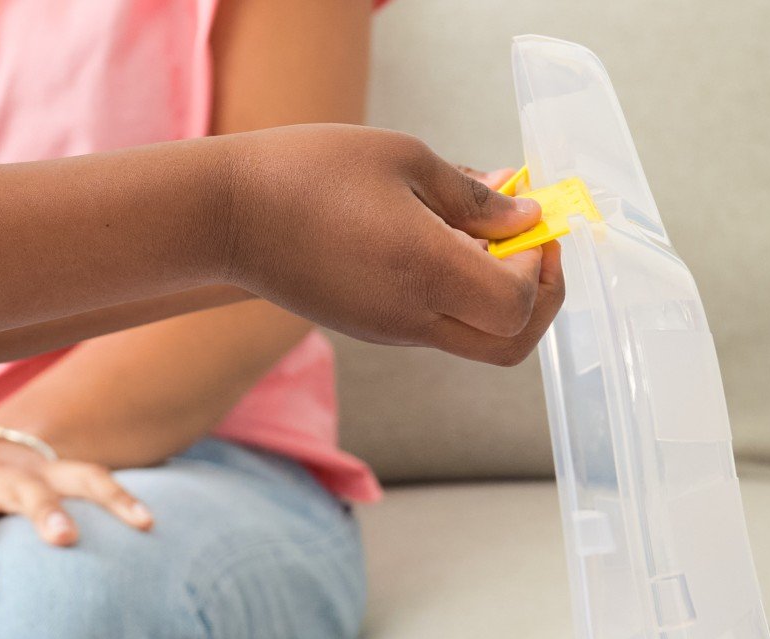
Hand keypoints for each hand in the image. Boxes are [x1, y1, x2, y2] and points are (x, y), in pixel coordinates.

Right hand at [221, 125, 562, 363]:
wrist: (229, 217)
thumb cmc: (308, 174)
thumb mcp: (405, 160)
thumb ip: (473, 197)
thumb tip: (524, 217)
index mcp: (424, 273)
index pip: (517, 305)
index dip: (540, 266)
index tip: (532, 222)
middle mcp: (411, 317)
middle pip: (509, 347)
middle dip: (539, 301)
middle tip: (534, 249)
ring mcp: (389, 331)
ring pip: (474, 338)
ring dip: (497, 293)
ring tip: (479, 230)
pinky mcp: (371, 328)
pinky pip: (436, 324)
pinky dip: (459, 292)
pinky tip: (440, 242)